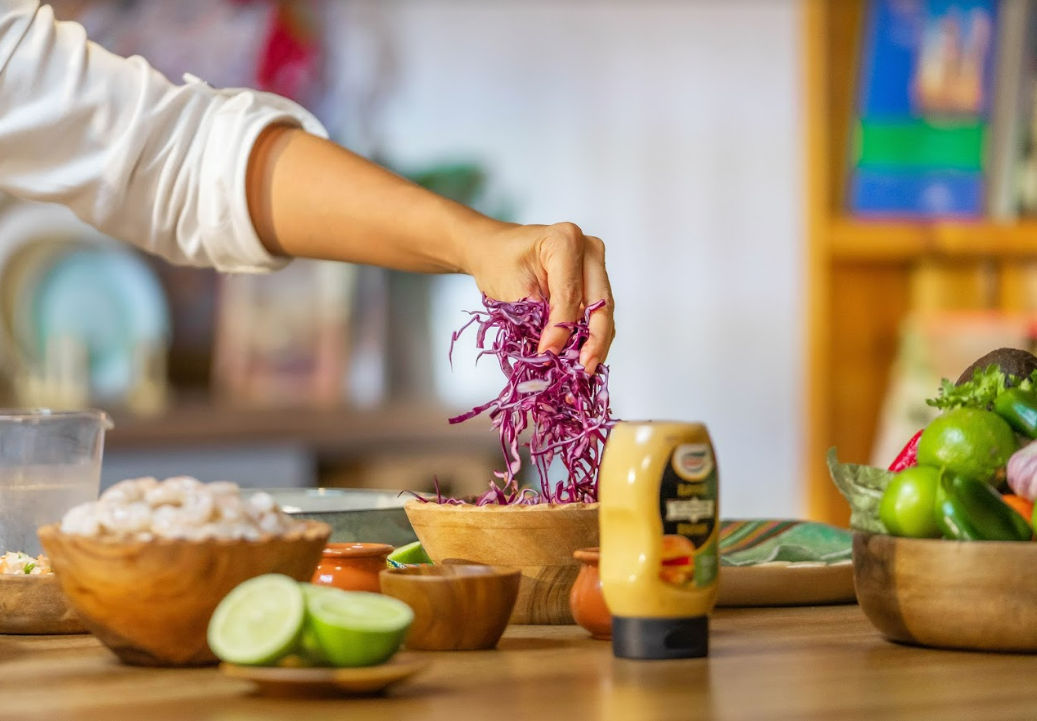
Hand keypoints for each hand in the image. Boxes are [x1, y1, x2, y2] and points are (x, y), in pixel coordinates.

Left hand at [463, 221, 614, 373]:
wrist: (497, 250)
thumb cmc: (500, 262)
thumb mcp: (512, 290)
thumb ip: (537, 318)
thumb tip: (553, 352)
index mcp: (565, 241)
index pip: (570, 294)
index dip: (561, 329)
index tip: (548, 353)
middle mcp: (589, 249)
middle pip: (600, 302)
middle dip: (594, 340)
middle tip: (585, 368)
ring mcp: (596, 265)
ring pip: (604, 310)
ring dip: (597, 342)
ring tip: (586, 369)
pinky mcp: (595, 281)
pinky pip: (598, 311)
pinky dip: (592, 335)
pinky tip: (586, 357)